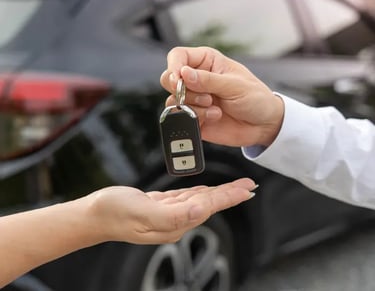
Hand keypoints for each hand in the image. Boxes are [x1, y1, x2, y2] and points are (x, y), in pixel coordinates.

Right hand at [87, 178, 255, 243]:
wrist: (94, 215)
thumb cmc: (114, 213)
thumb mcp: (142, 212)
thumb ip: (172, 215)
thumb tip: (200, 211)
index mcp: (174, 223)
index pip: (208, 207)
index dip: (228, 197)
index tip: (247, 190)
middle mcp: (174, 221)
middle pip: (209, 204)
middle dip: (230, 194)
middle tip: (249, 186)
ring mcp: (168, 214)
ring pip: (200, 200)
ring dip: (218, 192)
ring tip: (234, 188)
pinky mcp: (160, 206)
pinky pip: (186, 197)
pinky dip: (200, 191)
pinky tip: (206, 190)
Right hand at [160, 46, 284, 146]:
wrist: (264, 125)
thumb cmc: (255, 98)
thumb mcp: (235, 85)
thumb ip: (208, 80)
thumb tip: (183, 74)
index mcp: (206, 62)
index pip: (178, 56)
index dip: (174, 66)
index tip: (179, 78)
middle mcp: (196, 79)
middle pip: (168, 78)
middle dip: (182, 89)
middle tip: (204, 96)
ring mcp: (194, 99)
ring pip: (173, 100)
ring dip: (193, 105)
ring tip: (214, 107)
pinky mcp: (194, 117)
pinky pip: (181, 117)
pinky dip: (196, 118)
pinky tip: (215, 116)